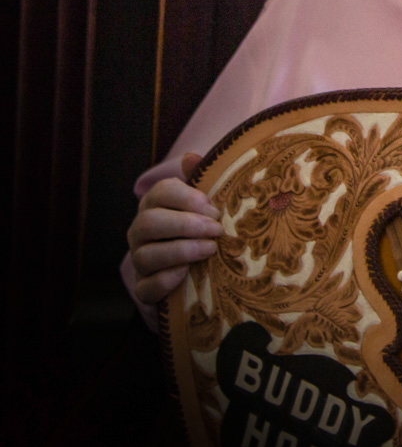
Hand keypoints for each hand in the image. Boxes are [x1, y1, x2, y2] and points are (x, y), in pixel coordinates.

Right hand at [127, 152, 222, 305]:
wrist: (196, 274)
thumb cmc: (202, 229)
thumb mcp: (205, 204)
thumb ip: (201, 179)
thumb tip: (191, 157)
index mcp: (156, 205)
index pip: (161, 192)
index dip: (187, 198)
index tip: (213, 208)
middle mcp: (141, 232)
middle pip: (149, 222)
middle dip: (185, 224)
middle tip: (216, 229)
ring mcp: (140, 261)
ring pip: (145, 255)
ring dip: (181, 251)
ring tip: (210, 249)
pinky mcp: (144, 289)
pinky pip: (146, 287)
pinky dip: (165, 280)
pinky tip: (186, 273)